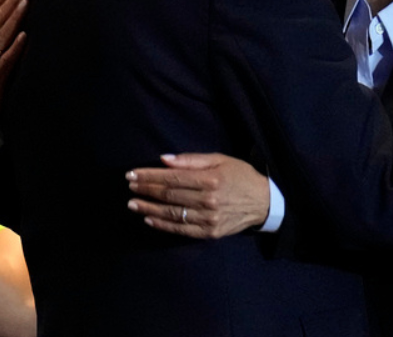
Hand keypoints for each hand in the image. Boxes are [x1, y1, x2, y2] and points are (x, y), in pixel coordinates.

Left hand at [127, 153, 270, 238]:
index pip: (172, 177)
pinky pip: (181, 229)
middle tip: (129, 186)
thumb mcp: (220, 159)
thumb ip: (191, 160)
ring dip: (149, 208)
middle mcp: (208, 200)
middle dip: (146, 189)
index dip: (150, 176)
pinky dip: (163, 225)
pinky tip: (149, 219)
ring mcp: (209, 219)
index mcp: (210, 179)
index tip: (132, 174)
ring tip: (132, 204)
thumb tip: (164, 160)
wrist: (263, 202)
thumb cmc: (240, 176)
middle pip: (169, 194)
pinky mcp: (210, 233)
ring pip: (172, 214)